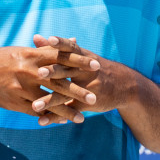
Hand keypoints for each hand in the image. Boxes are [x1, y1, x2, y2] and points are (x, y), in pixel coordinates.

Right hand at [0, 39, 99, 114]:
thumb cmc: (0, 59)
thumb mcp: (23, 51)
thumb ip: (50, 49)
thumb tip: (74, 41)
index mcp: (31, 55)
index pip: (60, 57)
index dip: (79, 61)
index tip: (97, 65)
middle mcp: (27, 71)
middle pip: (58, 81)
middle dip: (78, 90)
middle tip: (96, 96)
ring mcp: (20, 88)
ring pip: (48, 101)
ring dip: (66, 111)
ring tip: (82, 118)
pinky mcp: (13, 102)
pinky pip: (35, 111)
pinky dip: (49, 116)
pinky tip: (60, 121)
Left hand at [27, 35, 151, 126]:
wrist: (125, 85)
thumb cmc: (96, 68)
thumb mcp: (82, 56)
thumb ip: (55, 49)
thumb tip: (35, 37)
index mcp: (83, 58)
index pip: (71, 48)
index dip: (62, 43)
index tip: (50, 39)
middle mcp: (85, 72)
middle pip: (67, 70)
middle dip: (53, 72)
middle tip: (39, 73)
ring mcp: (87, 88)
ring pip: (66, 94)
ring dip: (50, 100)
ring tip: (34, 106)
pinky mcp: (87, 104)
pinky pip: (69, 111)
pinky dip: (54, 117)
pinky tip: (41, 122)